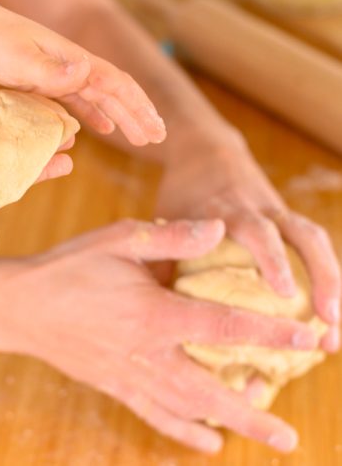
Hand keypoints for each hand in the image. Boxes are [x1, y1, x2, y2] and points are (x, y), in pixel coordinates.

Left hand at [0, 0, 165, 146]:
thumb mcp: (20, 60)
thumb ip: (52, 71)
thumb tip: (87, 71)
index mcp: (76, 61)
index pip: (118, 86)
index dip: (139, 109)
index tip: (155, 130)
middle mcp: (76, 67)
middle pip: (116, 93)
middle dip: (139, 116)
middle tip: (157, 138)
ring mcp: (64, 74)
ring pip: (102, 99)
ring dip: (122, 118)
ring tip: (139, 137)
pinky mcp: (50, 82)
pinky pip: (81, 102)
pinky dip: (95, 115)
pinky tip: (103, 128)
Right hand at [0, 219, 317, 452]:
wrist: (20, 305)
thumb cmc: (69, 267)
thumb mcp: (119, 239)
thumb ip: (171, 237)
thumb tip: (217, 228)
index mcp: (154, 312)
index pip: (225, 326)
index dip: (271, 333)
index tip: (309, 340)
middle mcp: (147, 352)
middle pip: (212, 391)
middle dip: (256, 411)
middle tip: (291, 435)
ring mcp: (129, 375)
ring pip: (187, 410)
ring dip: (228, 426)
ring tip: (264, 437)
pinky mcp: (113, 385)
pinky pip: (154, 415)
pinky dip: (184, 432)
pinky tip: (207, 442)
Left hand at [155, 138, 340, 351]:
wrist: (205, 152)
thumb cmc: (183, 193)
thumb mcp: (167, 218)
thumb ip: (163, 255)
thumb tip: (154, 305)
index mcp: (228, 210)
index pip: (257, 231)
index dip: (273, 259)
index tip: (285, 293)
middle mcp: (262, 210)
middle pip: (302, 235)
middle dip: (320, 276)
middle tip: (329, 321)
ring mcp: (278, 211)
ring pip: (315, 240)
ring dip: (331, 279)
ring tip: (335, 325)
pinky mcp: (286, 217)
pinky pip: (313, 242)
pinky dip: (324, 271)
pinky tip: (326, 305)